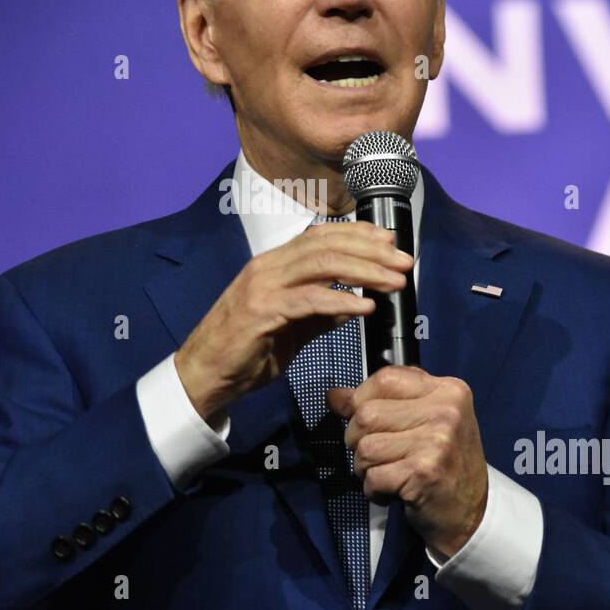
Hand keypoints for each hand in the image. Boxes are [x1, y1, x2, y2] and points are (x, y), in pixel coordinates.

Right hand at [175, 220, 413, 420]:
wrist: (204, 375)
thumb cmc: (245, 350)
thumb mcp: (290, 327)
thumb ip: (319, 313)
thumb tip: (353, 303)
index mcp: (274, 264)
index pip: (322, 236)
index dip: (359, 234)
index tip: (390, 241)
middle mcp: (268, 266)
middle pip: (328, 245)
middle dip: (372, 251)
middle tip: (405, 262)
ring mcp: (262, 286)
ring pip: (322, 266)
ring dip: (365, 272)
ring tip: (395, 282)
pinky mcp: (261, 312)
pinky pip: (308, 301)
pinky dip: (340, 302)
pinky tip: (365, 307)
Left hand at [325, 365, 487, 559]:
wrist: (472, 514)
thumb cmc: (443, 464)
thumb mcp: (422, 422)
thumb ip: (383, 403)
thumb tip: (335, 395)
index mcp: (447, 391)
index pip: (384, 379)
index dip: (361, 399)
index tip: (362, 419)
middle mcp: (446, 411)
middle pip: (367, 414)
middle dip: (358, 441)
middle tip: (380, 457)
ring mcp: (438, 441)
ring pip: (365, 447)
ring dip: (366, 469)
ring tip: (389, 475)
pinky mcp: (425, 472)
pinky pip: (372, 477)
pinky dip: (374, 490)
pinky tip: (394, 492)